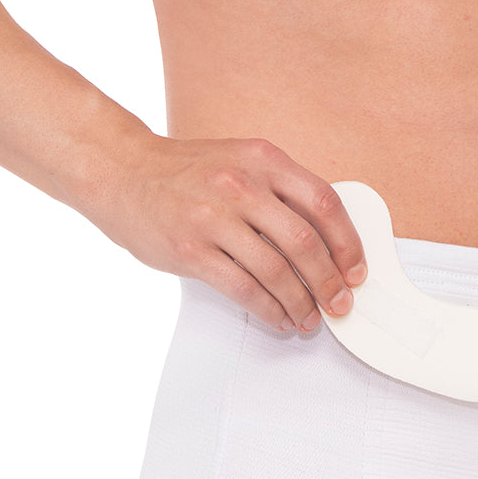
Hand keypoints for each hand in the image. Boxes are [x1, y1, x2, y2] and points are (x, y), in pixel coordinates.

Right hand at [85, 135, 367, 331]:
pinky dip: (269, 310)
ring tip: (309, 319)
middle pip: (304, 242)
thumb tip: (327, 240)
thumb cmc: (184, 172)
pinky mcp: (191, 250)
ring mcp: (213, 218)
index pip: (323, 203)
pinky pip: (243, 289)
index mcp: (262, 159)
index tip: (356, 270)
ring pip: (275, 271)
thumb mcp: (239, 161)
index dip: (347, 243)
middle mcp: (240, 185)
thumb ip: (279, 191)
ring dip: (300, 303)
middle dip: (329, 281)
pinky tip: (278, 318)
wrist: (121, 171)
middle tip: (339, 303)